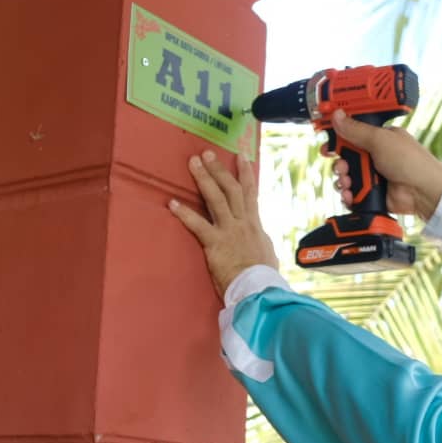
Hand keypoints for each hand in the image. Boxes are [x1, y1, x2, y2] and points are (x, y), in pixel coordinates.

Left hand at [170, 151, 279, 297]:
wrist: (260, 289)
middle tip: (207, 153)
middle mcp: (243, 223)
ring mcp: (230, 231)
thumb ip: (263, 245)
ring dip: (204, 179)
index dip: (246, 174)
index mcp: (255, 226)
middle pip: (232, 189)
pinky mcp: (216, 243)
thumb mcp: (268, 256)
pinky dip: (185, 213)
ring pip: (217, 199)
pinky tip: (172, 203)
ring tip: (193, 163)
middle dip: (219, 169)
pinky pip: (198, 225)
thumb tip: (264, 245)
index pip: (251, 194)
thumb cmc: (264, 277)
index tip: (242, 157)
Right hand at [330, 110, 441, 220]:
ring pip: (346, 175)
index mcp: (379, 138)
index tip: (326, 139)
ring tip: (348, 181)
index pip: (352, 133)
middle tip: (342, 164)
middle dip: (339, 161)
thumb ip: (356, 129)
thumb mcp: (380, 139)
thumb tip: (337, 115)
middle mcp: (375, 156)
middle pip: (346, 156)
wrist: (423, 192)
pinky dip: (348, 194)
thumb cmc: (410, 161)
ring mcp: (373, 175)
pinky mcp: (372, 193)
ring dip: (342, 178)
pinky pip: (352, 193)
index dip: (338, 135)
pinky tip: (350, 194)